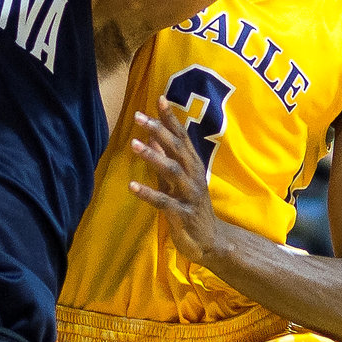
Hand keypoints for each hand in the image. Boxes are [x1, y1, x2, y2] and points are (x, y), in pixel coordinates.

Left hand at [125, 104, 221, 265]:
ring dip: (153, 157)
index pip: (182, 137)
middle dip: (159, 130)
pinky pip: (164, 201)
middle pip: (177, 149)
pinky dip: (148, 193)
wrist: (210, 242)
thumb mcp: (179, 180)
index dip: (171, 118)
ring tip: (133, 144)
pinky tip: (131, 186)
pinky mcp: (183, 214)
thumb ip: (167, 158)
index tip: (159, 98)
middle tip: (139, 116)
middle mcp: (193, 176)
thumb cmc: (192, 208)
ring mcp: (189, 195)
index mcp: (193, 166)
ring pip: (172, 171)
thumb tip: (152, 135)